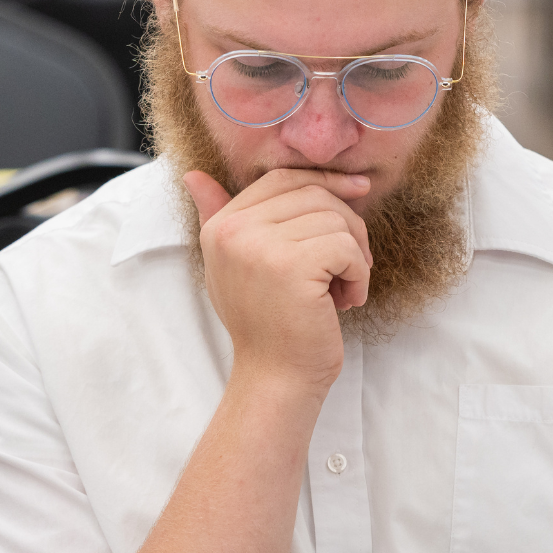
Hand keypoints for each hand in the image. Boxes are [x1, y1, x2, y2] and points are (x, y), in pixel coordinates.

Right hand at [183, 168, 370, 392]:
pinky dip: (359, 276)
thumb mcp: (235, 266)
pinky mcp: (292, 266)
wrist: (275, 378)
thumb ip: (219, 217)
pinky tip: (346, 301)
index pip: (281, 179)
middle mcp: (233, 230)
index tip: (358, 193)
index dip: (324, 182)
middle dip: (347, 225)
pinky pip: (346, 248)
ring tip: (341, 290)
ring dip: (354, 257)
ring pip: (335, 220)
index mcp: (221, 226)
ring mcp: (260, 246)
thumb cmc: (266, 324)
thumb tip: (193, 174)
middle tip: (351, 266)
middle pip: (312, 194)